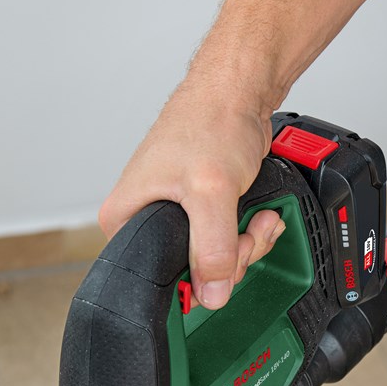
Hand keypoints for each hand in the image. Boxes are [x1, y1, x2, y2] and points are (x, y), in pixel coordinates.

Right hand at [98, 84, 284, 309]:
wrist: (238, 93)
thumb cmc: (209, 122)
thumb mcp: (210, 190)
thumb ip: (211, 247)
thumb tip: (211, 292)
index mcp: (126, 220)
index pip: (155, 280)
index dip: (196, 280)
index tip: (224, 261)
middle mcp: (145, 221)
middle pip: (192, 274)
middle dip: (233, 257)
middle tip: (246, 231)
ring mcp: (179, 218)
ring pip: (217, 260)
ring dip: (248, 243)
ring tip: (259, 216)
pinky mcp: (204, 213)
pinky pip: (229, 242)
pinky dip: (251, 232)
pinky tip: (261, 213)